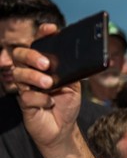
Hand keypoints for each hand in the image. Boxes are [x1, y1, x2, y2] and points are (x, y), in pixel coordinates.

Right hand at [13, 23, 81, 147]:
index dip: (42, 35)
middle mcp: (32, 72)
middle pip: (21, 55)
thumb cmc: (67, 104)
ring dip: (34, 77)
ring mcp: (26, 87)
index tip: (51, 29)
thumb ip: (72, 72)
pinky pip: (26, 96)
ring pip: (19, 73)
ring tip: (49, 83)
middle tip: (46, 64)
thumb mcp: (75, 86)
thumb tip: (76, 61)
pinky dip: (40, 99)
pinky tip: (50, 103)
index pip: (39, 45)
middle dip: (32, 56)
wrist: (63, 128)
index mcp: (44, 65)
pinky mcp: (24, 102)